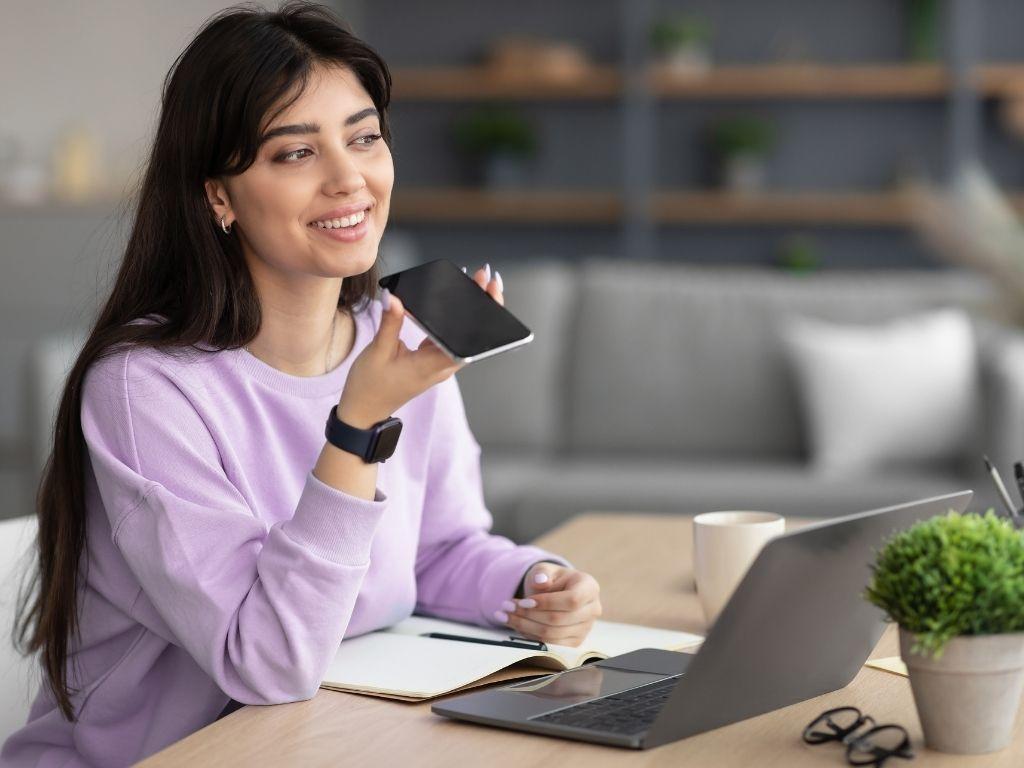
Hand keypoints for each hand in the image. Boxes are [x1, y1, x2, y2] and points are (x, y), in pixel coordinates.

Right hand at [337, 264, 504, 426]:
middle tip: (484, 276)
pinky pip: (448, 338)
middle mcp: (442, 366)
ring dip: (469, 310)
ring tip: (474, 282)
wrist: (363, 411)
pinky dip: (453, 319)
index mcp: (433, 366)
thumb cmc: (369, 387)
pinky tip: (452, 301)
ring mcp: (438, 364)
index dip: (483, 315)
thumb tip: (393, 297)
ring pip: (462, 335)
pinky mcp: (431, 361)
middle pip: (471, 335)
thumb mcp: (378, 352)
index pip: (468, 340)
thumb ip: (390, 323)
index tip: (488, 292)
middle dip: (481, 305)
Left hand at [497, 563, 601, 646]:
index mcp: (590, 588)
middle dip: (528, 615)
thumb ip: (542, 573)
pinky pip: (549, 645)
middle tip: (506, 607)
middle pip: (559, 620)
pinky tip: (515, 625)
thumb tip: (540, 581)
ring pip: (551, 635)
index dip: (546, 603)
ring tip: (505, 615)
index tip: (524, 601)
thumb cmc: (551, 579)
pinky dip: (529, 636)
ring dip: (524, 626)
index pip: (572, 600)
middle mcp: (593, 610)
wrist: (555, 592)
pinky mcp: (574, 643)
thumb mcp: (545, 570)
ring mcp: (585, 629)